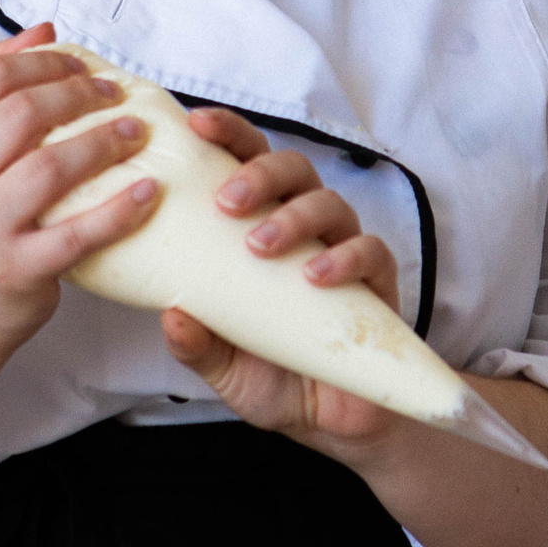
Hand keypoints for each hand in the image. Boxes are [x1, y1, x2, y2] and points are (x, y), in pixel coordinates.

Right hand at [0, 25, 160, 358]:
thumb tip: (42, 31)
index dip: (42, 62)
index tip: (80, 66)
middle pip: (20, 114)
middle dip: (77, 94)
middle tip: (113, 93)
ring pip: (49, 168)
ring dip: (102, 142)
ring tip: (135, 131)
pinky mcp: (17, 272)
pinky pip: (78, 234)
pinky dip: (119, 210)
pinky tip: (147, 191)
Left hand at [160, 107, 402, 456]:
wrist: (327, 423)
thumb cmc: (270, 377)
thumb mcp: (220, 366)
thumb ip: (196, 343)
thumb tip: (170, 314)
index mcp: (260, 226)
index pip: (246, 161)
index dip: (227, 134)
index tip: (196, 123)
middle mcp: (304, 228)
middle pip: (292, 168)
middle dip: (258, 174)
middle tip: (226, 202)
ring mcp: (343, 252)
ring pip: (328, 203)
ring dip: (293, 216)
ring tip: (261, 245)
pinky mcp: (377, 285)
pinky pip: (370, 252)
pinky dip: (343, 257)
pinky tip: (315, 274)